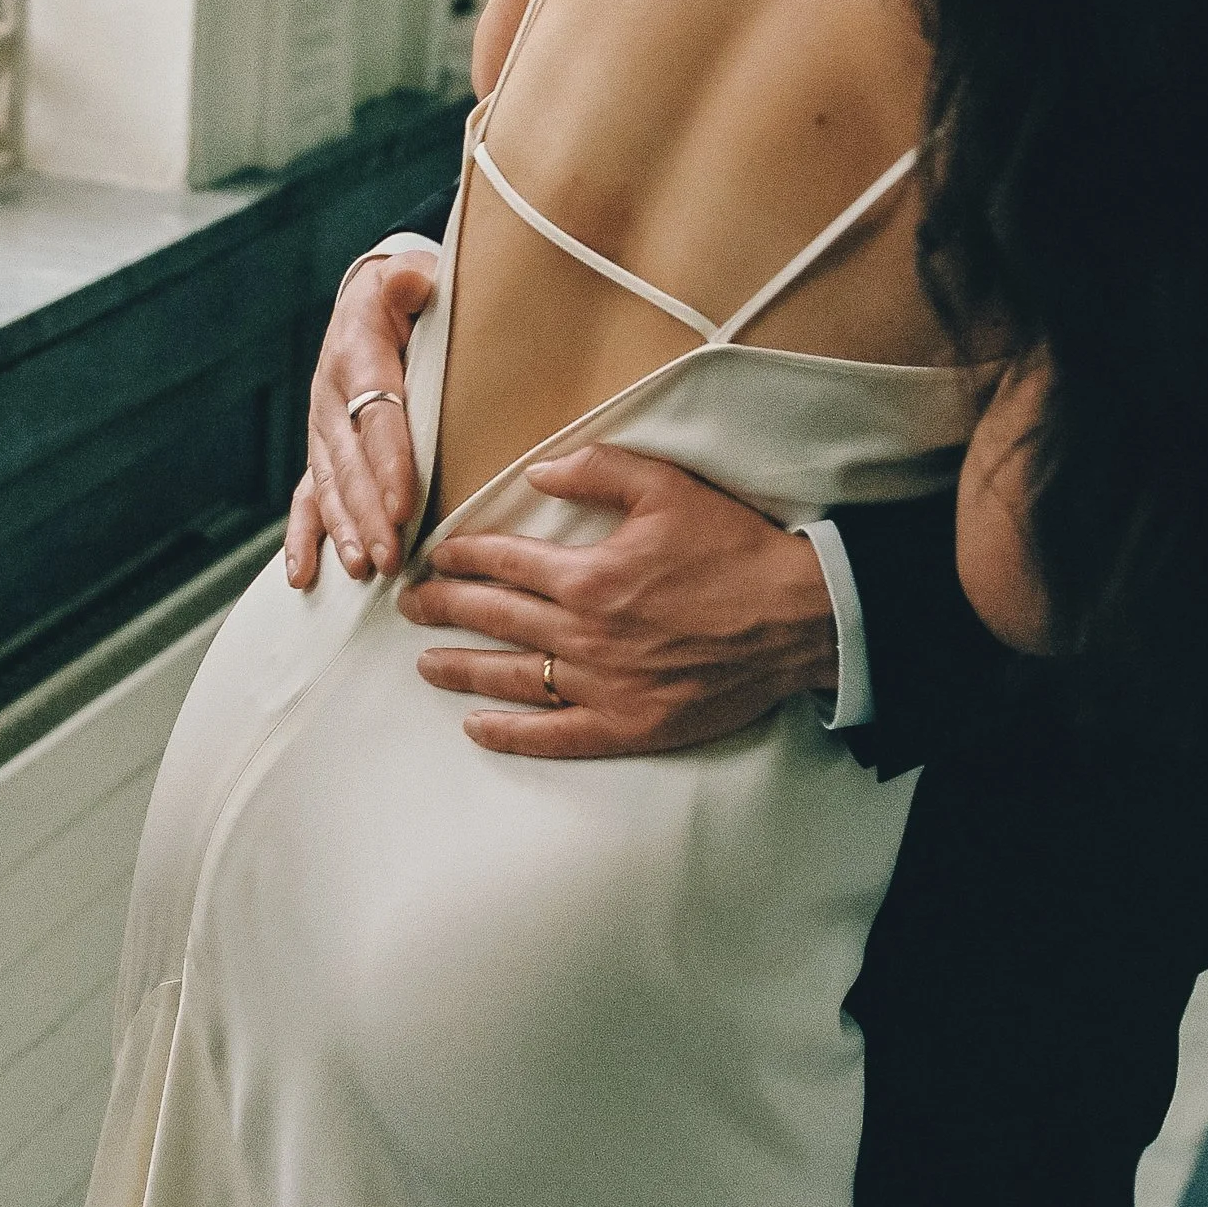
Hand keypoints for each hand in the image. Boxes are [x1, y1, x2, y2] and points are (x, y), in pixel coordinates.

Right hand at [285, 250, 439, 588]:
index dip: (391, 462)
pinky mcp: (320, 450)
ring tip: (361, 569)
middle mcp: (329, 397)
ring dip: (343, 531)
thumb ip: (408, 280)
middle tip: (390, 557)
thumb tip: (410, 278)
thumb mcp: (407, 276)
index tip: (406, 504)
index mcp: (357, 355)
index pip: (378, 417)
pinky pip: (305, 497)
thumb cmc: (403, 297)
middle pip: (349, 465)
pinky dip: (303, 537)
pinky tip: (301, 576)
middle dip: (369, 514)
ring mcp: (320, 429)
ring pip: (327, 487)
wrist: (364, 303)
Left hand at [394, 444, 838, 756]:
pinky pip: (554, 736)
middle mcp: (583, 634)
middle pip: (492, 619)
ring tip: (425, 663)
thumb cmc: (735, 550)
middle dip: (442, 609)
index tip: (435, 556)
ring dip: (461, 670)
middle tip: (408, 607)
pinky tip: (478, 728)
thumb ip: (598, 470)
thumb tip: (539, 471)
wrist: (798, 619)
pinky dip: (511, 734)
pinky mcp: (628, 725)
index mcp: (587, 575)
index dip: (460, 556)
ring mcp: (602, 686)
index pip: (502, 562)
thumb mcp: (668, 488)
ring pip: (512, 678)